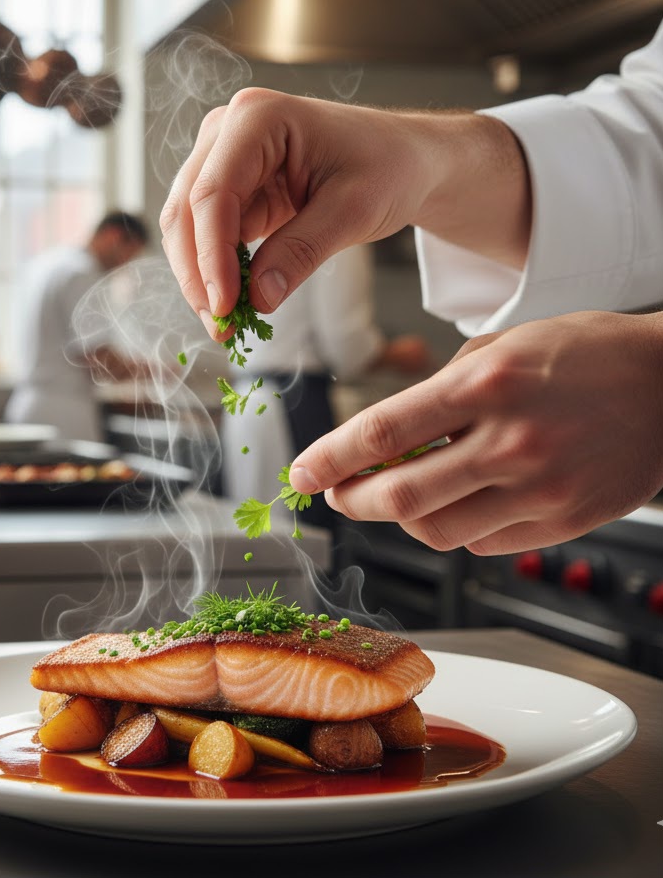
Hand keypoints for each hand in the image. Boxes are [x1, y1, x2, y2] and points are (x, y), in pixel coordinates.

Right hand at [159, 88, 529, 339]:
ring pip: (186, 226)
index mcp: (258, 118)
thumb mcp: (354, 211)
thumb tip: (258, 297)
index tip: (225, 306)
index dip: (211, 255)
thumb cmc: (389, 166)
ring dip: (200, 277)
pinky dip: (215, 271)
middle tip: (220, 326)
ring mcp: (223, 158)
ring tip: (225, 323)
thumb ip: (303, 250)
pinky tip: (234, 302)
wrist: (405, 160)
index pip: (214, 194)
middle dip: (198, 273)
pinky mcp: (231, 189)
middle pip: (187, 209)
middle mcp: (228, 132)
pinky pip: (207, 235)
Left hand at [289, 310, 662, 554]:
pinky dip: (450, 529)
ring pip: (434, 530)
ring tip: (391, 496)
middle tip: (334, 492)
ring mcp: (539, 489)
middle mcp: (510, 441)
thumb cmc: (586, 354)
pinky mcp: (561, 523)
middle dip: (349, 499)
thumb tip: (388, 437)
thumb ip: (442, 389)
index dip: (329, 459)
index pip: (382, 433)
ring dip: (397, 518)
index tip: (301, 472)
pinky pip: (480, 543)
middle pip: (398, 495)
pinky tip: (451, 504)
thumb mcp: (504, 344)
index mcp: (487, 385)